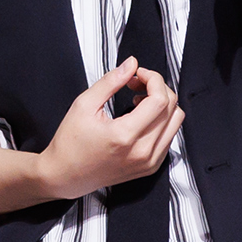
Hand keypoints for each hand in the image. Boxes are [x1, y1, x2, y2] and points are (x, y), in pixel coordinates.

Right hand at [36, 58, 183, 199]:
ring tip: (138, 101)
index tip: (137, 74)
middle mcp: (142, 151)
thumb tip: (131, 64)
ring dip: (162, 104)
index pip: (160, 99)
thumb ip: (110, 81)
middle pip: (172, 108)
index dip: (152, 79)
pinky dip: (160, 121)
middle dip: (157, 88)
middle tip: (135, 84)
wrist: (65, 176)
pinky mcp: (150, 167)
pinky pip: (169, 137)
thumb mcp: (84, 105)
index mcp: (125, 136)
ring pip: (175, 122)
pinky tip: (140, 118)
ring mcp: (149, 162)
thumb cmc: (70, 144)